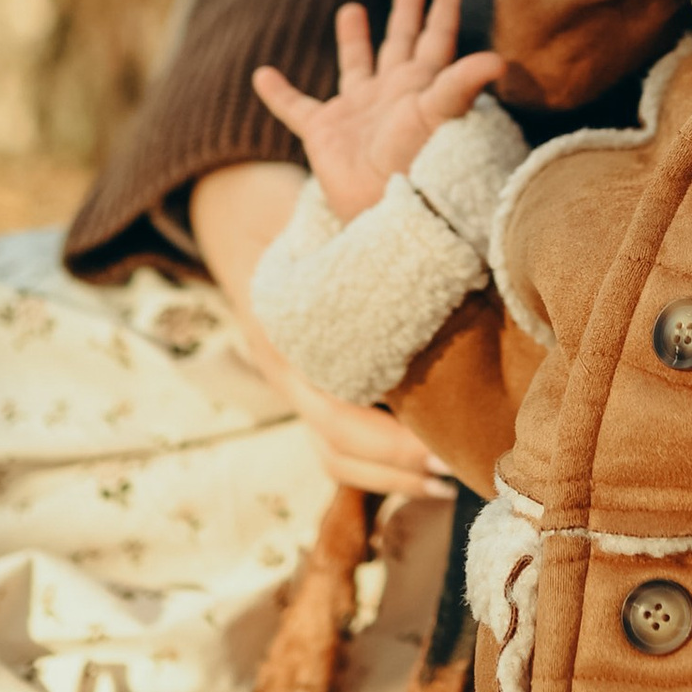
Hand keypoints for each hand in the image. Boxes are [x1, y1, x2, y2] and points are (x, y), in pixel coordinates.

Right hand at [188, 161, 446, 498]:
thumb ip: (361, 232)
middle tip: (459, 471)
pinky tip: (429, 468)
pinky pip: (337, 443)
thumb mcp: (318, 212)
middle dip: (396, 468)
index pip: (336, 412)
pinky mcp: (309, 388)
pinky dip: (379, 464)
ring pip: (332, 455)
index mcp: (288, 335)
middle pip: (335, 445)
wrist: (232, 208)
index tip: (442, 448)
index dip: (389, 441)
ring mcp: (293, 385)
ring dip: (389, 478)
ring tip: (447, 484)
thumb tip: (430, 231)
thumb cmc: (288, 206)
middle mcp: (287, 371)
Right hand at [251, 0, 501, 225]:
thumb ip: (462, 85)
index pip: (437, 34)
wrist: (383, 209)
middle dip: (408, 9)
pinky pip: (295, 108)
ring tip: (352, 8)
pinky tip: (262, 75)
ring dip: (354, 39)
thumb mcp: (440, 116)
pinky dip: (279, 93)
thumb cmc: (417, 163)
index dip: (445, 4)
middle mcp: (392, 92)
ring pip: (356, 64)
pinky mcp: (325, 132)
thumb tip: (500, 59)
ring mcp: (358, 112)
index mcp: (422, 83)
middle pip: (402, 39)